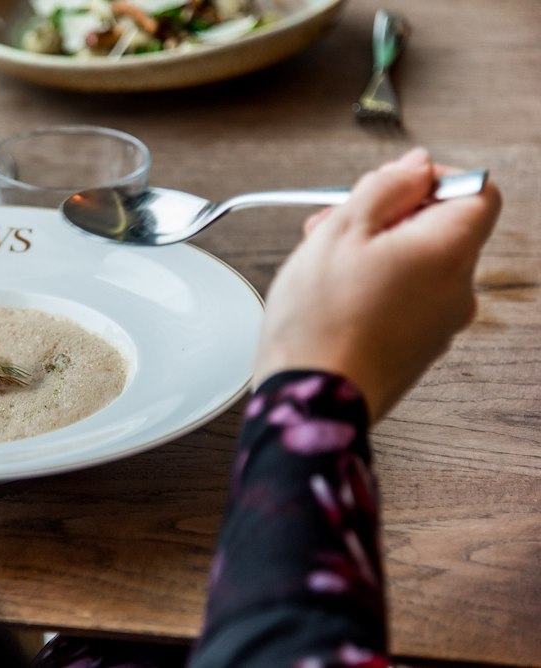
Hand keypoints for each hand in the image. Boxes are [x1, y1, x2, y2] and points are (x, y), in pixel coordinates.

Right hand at [253, 148, 501, 421]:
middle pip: (441, 228)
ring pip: (420, 265)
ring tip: (323, 262)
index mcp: (448, 252)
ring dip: (376, 251)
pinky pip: (408, 301)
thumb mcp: (341, 230)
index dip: (434, 178)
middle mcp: (457, 290)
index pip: (477, 190)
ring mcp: (440, 325)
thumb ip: (384, 188)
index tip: (391, 183)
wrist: (310, 401)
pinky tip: (333, 297)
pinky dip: (376, 287)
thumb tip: (415, 168)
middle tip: (335, 222)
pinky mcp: (417, 350)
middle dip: (389, 215)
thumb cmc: (319, 322)